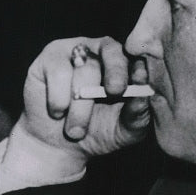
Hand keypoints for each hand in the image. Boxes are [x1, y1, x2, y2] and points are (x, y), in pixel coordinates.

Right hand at [18, 36, 151, 157]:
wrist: (58, 145)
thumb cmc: (97, 134)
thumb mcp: (124, 131)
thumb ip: (137, 115)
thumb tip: (144, 97)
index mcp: (126, 68)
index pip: (137, 57)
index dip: (137, 68)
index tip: (140, 81)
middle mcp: (100, 53)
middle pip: (111, 49)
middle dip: (116, 71)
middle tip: (114, 92)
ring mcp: (74, 51)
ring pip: (84, 68)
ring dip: (81, 106)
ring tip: (76, 131)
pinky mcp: (51, 57)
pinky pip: (59, 72)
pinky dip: (59, 99)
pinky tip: (58, 113)